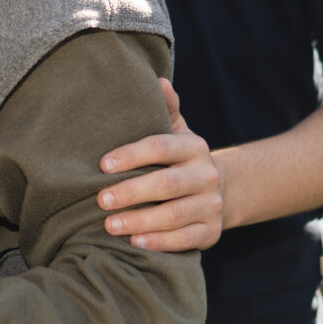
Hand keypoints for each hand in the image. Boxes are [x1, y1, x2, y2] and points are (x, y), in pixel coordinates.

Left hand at [95, 77, 223, 251]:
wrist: (221, 190)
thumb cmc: (180, 159)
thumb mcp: (176, 131)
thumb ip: (166, 109)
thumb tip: (157, 80)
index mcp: (194, 146)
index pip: (161, 147)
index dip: (132, 155)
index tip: (103, 165)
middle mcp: (206, 175)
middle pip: (167, 184)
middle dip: (132, 192)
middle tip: (100, 200)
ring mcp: (212, 205)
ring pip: (175, 215)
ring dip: (141, 221)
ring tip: (110, 226)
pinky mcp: (212, 232)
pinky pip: (186, 240)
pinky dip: (160, 242)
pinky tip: (135, 243)